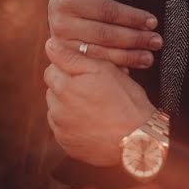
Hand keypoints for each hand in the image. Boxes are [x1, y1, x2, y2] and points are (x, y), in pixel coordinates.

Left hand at [44, 38, 154, 165]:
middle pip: (53, 90)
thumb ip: (72, 56)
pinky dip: (74, 126)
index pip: (52, 69)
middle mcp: (56, 109)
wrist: (138, 140)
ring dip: (69, 107)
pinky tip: (94, 124)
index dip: (69, 69)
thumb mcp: (104, 70)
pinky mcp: (67, 145)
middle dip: (68, 87)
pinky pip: (64, 130)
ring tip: (96, 109)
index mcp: (63, 86)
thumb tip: (50, 44)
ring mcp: (61, 129)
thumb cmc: (126, 101)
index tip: (87, 74)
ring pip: (58, 110)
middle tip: (94, 90)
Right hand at [49, 0, 162, 68]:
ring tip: (150, 57)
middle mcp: (60, 24)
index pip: (105, 10)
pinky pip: (94, 67)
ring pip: (100, 53)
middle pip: (104, 34)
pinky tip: (132, 70)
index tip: (153, 21)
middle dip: (134, 38)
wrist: (62, 10)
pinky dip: (115, 68)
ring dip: (128, 56)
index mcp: (65, 0)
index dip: (131, 16)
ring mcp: (63, 45)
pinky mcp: (67, 61)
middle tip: (157, 41)